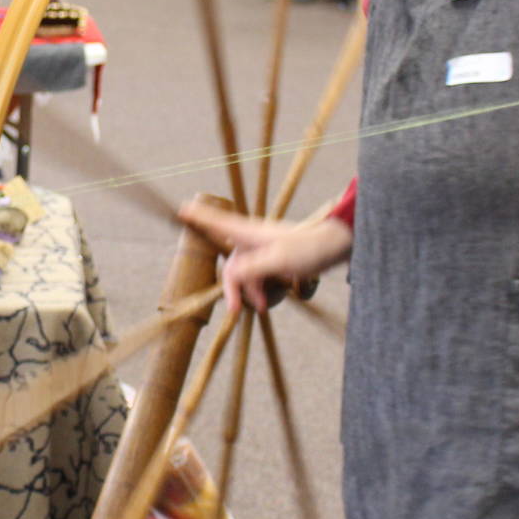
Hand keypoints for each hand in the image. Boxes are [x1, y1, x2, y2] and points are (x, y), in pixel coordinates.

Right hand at [177, 201, 353, 314]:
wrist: (336, 245)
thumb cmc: (308, 247)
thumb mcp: (277, 261)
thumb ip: (250, 269)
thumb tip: (230, 277)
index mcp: (248, 233)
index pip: (216, 222)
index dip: (198, 217)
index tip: (181, 209)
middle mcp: (252, 239)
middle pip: (231, 262)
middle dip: (232, 286)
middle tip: (234, 309)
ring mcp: (263, 249)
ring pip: (245, 272)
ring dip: (249, 290)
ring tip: (261, 307)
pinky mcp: (274, 258)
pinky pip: (258, 275)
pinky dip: (259, 288)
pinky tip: (266, 301)